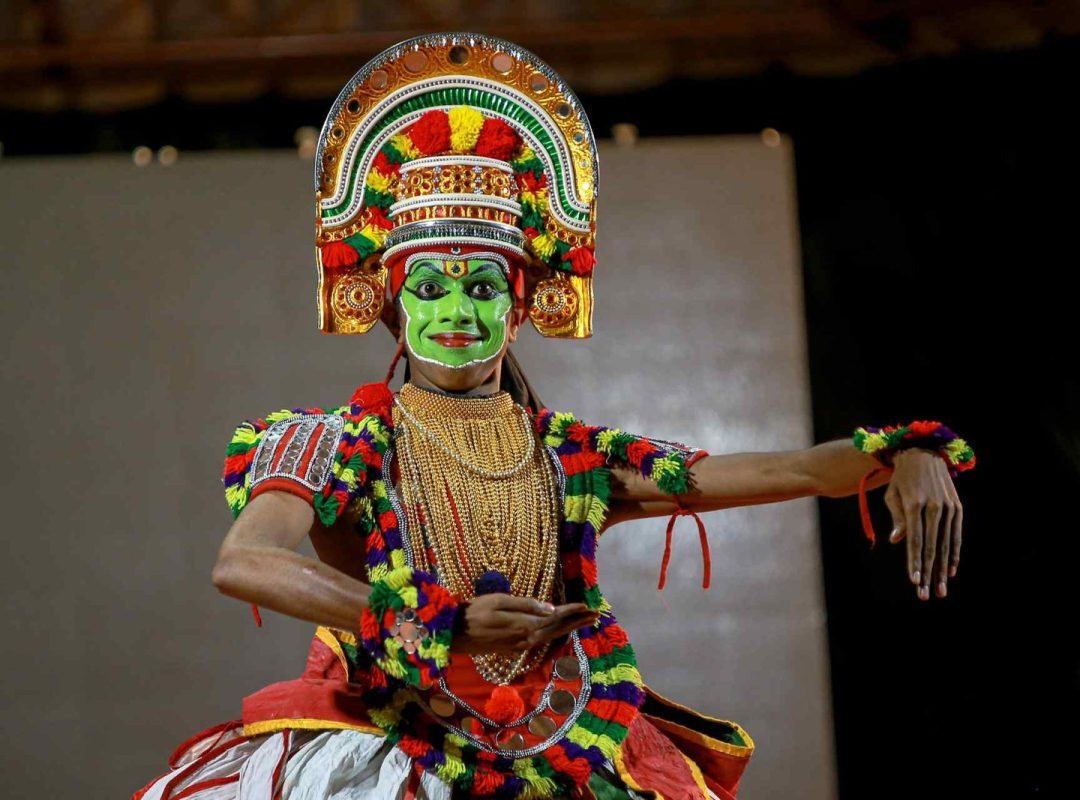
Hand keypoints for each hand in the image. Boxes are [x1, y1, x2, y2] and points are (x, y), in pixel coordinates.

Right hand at [451, 594, 600, 653]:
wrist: (455, 633)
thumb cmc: (475, 611)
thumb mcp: (499, 601)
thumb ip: (526, 605)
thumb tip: (551, 609)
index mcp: (524, 625)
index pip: (554, 617)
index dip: (571, 611)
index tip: (587, 605)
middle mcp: (526, 639)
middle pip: (557, 630)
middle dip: (577, 622)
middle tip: (596, 615)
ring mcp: (521, 646)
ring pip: (551, 636)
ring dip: (569, 628)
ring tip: (584, 621)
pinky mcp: (515, 648)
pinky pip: (541, 641)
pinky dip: (555, 634)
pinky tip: (560, 630)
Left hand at [883, 449, 963, 600]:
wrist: (923, 455)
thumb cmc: (901, 480)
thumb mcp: (892, 496)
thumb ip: (896, 519)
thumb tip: (896, 541)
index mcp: (914, 505)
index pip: (915, 541)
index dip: (914, 562)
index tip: (914, 581)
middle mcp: (933, 507)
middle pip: (931, 547)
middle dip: (928, 573)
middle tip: (926, 595)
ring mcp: (947, 507)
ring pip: (945, 544)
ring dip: (943, 569)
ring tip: (941, 589)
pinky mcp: (957, 507)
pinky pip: (956, 534)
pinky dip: (954, 553)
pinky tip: (951, 571)